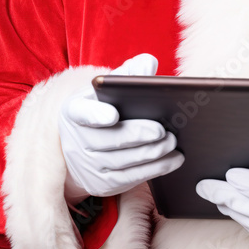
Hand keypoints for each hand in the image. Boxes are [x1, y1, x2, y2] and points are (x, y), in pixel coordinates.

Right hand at [59, 52, 183, 200]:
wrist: (86, 143)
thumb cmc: (104, 107)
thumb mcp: (109, 88)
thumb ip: (128, 73)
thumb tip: (147, 64)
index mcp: (75, 110)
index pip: (81, 112)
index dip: (95, 114)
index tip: (113, 115)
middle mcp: (76, 140)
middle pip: (107, 140)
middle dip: (137, 135)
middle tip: (163, 130)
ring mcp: (87, 165)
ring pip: (121, 162)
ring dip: (150, 153)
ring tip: (172, 142)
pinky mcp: (100, 184)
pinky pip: (129, 179)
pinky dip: (154, 170)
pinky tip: (173, 159)